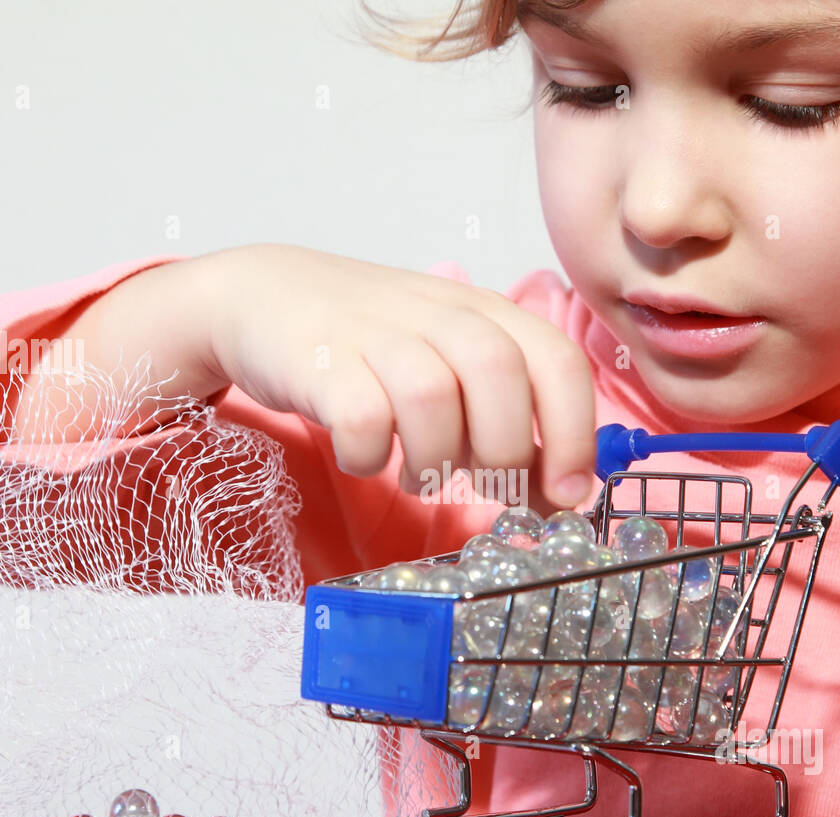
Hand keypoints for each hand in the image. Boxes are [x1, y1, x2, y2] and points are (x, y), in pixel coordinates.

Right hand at [198, 243, 596, 509]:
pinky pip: (362, 419)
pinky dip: (370, 457)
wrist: (263, 296)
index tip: (572, 493)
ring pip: (432, 397)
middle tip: (486, 490)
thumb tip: (562, 497)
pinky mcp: (320, 360)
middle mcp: (437, 313)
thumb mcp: (452, 370)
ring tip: (419, 477)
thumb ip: (507, 422)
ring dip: (435, 460)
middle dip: (507, 453)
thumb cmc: (374, 349)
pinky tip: (365, 457)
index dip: (576, 434)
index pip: (557, 361)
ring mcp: (376, 332)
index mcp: (485, 313)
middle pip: (500, 373)